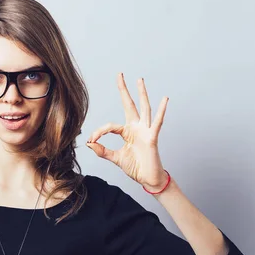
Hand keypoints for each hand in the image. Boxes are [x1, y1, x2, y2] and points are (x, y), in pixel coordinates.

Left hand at [86, 73, 168, 190]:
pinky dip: (161, 111)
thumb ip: (103, 151)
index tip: (91, 140)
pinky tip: (164, 99)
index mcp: (127, 132)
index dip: (99, 132)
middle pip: (129, 105)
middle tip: (120, 74)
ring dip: (141, 94)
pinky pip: (157, 123)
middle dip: (124, 90)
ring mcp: (145, 131)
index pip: (110, 126)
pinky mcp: (152, 137)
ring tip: (139, 80)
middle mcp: (136, 128)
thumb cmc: (135, 167)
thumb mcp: (115, 158)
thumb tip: (89, 144)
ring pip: (143, 108)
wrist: (147, 179)